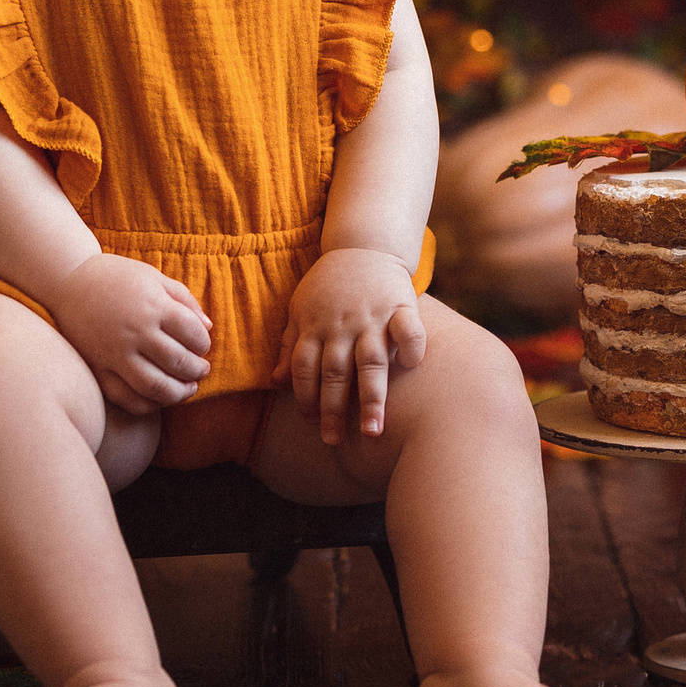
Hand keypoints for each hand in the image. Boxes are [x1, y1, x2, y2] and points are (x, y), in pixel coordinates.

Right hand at [50, 254, 212, 415]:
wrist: (66, 282)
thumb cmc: (116, 277)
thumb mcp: (153, 277)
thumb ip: (185, 300)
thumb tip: (208, 328)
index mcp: (152, 306)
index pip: (192, 333)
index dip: (204, 343)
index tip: (203, 345)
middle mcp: (135, 332)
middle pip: (178, 362)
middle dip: (198, 370)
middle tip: (202, 370)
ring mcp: (115, 354)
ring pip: (156, 387)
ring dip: (180, 392)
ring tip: (188, 387)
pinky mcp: (98, 369)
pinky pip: (127, 398)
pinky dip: (149, 405)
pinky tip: (160, 397)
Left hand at [281, 248, 425, 443]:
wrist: (362, 245)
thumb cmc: (328, 283)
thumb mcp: (299, 309)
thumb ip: (289, 345)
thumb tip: (274, 382)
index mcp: (315, 326)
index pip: (304, 368)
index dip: (305, 397)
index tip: (311, 423)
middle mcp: (342, 325)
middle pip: (335, 372)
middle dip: (333, 409)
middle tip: (333, 441)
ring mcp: (373, 316)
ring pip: (371, 361)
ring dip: (371, 398)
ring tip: (372, 431)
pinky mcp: (400, 304)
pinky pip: (409, 328)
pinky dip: (411, 347)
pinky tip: (411, 367)